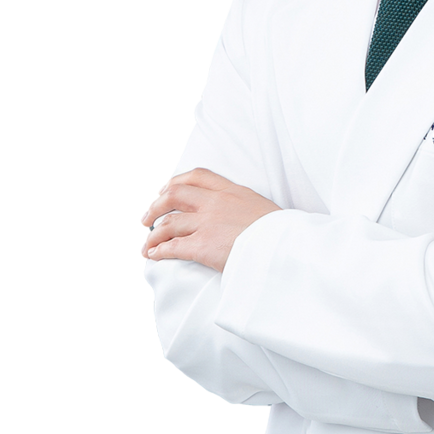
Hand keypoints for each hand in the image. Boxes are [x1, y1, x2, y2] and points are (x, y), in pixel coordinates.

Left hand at [139, 168, 280, 271]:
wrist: (287, 247)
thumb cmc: (282, 234)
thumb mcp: (263, 209)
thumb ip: (245, 208)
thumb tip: (239, 218)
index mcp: (232, 191)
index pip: (197, 176)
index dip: (175, 182)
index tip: (164, 190)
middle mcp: (216, 203)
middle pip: (173, 195)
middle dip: (154, 207)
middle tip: (146, 219)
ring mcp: (208, 224)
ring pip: (168, 224)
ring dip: (152, 236)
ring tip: (146, 246)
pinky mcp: (204, 246)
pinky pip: (172, 247)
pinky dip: (159, 251)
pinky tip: (153, 256)